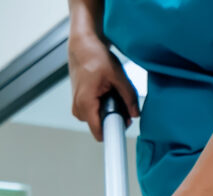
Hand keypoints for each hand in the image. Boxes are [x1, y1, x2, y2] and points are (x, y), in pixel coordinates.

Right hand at [68, 9, 138, 139]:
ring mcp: (77, 107)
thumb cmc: (94, 56)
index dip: (113, 133)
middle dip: (114, 117)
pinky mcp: (79, 104)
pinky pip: (94, 113)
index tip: (122, 133)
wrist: (82, 46)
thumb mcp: (117, 75)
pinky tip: (104, 91)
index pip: (99, 133)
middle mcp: (78, 109)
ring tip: (110, 91)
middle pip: (101, 126)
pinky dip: (102, 105)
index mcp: (85, 104)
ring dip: (108, 110)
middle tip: (119, 99)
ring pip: (98, 119)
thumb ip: (128, 96)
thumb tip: (136, 113)